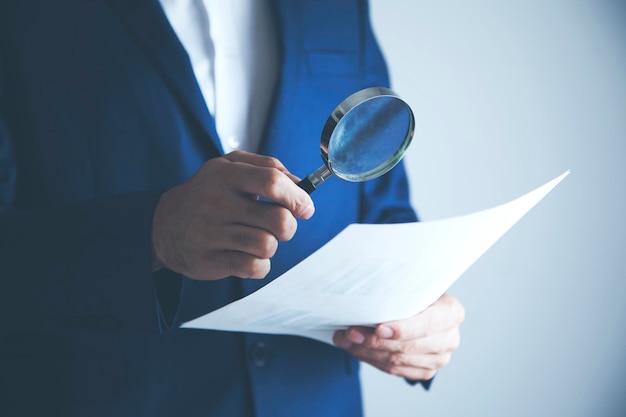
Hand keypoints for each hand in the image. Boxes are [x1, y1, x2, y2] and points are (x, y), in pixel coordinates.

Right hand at [152, 151, 314, 279]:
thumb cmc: (208, 193)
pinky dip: (259, 265)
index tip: (305, 208)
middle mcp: (217, 203)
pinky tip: (247, 255)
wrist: (163, 225)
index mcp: (226, 176)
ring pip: (268, 246)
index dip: (297, 197)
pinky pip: (254, 267)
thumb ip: (267, 166)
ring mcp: (211, 233)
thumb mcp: (230, 166)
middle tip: (279, 226)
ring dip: (271, 246)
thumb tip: (300, 184)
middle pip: (279, 220)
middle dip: (289, 226)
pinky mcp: (209, 260)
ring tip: (257, 239)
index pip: (272, 181)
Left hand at [333, 293, 464, 380]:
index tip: (378, 327)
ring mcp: (439, 359)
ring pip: (397, 361)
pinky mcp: (425, 372)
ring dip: (367, 351)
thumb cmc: (415, 291)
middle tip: (350, 332)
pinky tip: (356, 349)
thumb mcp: (412, 283)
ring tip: (346, 339)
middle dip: (374, 340)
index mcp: (452, 313)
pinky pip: (394, 370)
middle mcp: (449, 339)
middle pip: (408, 347)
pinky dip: (371, 359)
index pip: (427, 325)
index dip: (402, 329)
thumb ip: (398, 288)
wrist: (422, 306)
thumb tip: (369, 289)